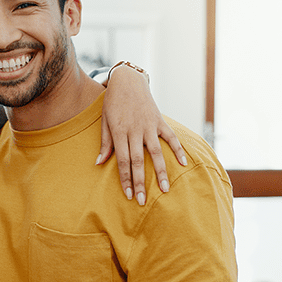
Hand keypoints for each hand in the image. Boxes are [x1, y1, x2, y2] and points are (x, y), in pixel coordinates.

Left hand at [98, 64, 186, 204]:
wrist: (127, 81)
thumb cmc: (113, 103)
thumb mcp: (104, 121)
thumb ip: (105, 143)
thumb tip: (98, 163)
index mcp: (119, 131)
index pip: (123, 161)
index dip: (125, 179)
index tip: (128, 195)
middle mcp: (135, 130)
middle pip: (138, 161)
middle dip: (140, 182)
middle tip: (142, 200)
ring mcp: (149, 125)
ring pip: (156, 152)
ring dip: (160, 172)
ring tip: (165, 189)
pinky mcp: (159, 120)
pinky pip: (170, 137)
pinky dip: (178, 149)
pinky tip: (183, 164)